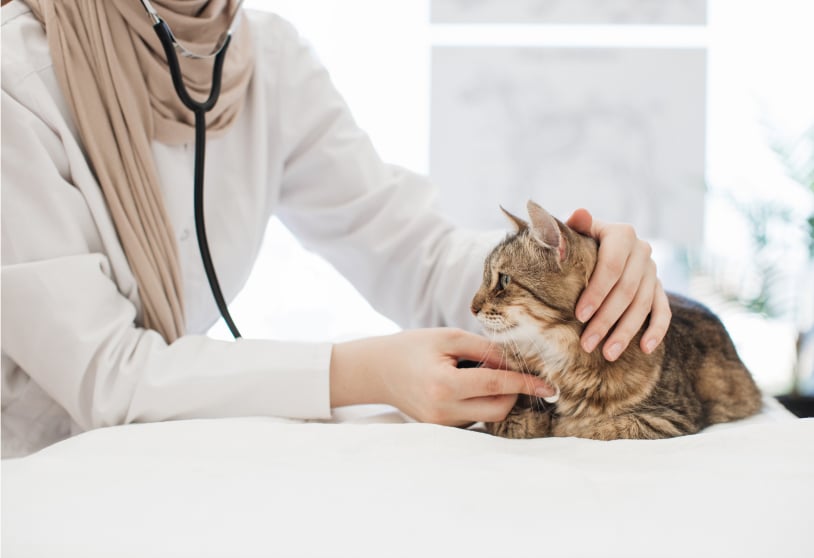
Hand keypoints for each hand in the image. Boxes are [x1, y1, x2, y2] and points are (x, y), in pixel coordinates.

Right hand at [330, 328, 554, 425]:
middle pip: (499, 408)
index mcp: (444, 385)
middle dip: (514, 391)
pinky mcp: (441, 430)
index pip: (496, 385)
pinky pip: (474, 418)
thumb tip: (517, 361)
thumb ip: (484, 349)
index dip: (525, 383)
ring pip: (488, 415)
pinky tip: (467, 385)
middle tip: (514, 371)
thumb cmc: (412, 347)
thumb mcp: (448, 338)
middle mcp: (443, 411)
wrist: (378, 370)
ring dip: (496, 395)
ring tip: (476, 373)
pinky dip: (481, 402)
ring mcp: (442, 425)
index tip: (550, 385)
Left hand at [565, 208, 670, 360]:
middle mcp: (642, 250)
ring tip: (608, 354)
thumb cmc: (577, 243)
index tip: (578, 315)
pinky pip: (663, 311)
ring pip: (643, 305)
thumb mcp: (573, 233)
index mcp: (621, 234)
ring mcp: (653, 270)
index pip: (612, 266)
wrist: (596, 246)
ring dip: (626, 331)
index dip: (597, 291)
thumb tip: (579, 214)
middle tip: (587, 344)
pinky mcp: (659, 288)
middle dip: (606, 320)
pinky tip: (644, 349)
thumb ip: (572, 227)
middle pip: (627, 290)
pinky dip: (657, 330)